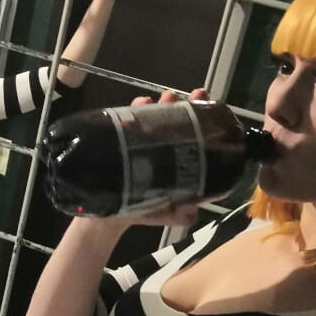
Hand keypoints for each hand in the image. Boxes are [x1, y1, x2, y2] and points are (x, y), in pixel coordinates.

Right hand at [124, 87, 209, 226]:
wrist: (108, 217)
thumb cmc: (144, 212)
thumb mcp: (171, 215)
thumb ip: (183, 215)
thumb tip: (192, 209)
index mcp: (182, 159)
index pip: (197, 133)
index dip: (205, 116)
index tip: (207, 104)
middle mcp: (165, 146)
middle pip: (178, 119)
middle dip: (184, 104)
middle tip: (187, 98)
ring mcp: (144, 142)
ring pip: (157, 116)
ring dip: (163, 104)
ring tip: (165, 99)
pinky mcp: (124, 139)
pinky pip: (131, 119)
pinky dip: (137, 109)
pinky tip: (141, 104)